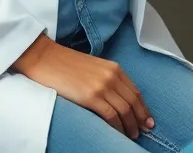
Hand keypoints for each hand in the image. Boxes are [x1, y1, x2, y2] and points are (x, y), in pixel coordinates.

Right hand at [12, 36, 152, 138]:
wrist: (45, 58)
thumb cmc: (66, 64)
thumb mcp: (93, 67)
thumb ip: (107, 78)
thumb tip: (116, 98)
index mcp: (114, 68)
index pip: (135, 91)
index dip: (143, 107)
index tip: (147, 118)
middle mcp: (112, 76)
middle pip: (133, 101)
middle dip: (140, 118)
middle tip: (144, 130)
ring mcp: (102, 86)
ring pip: (124, 110)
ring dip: (130, 125)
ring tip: (132, 135)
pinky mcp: (91, 96)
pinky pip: (110, 115)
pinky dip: (117, 127)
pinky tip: (119, 133)